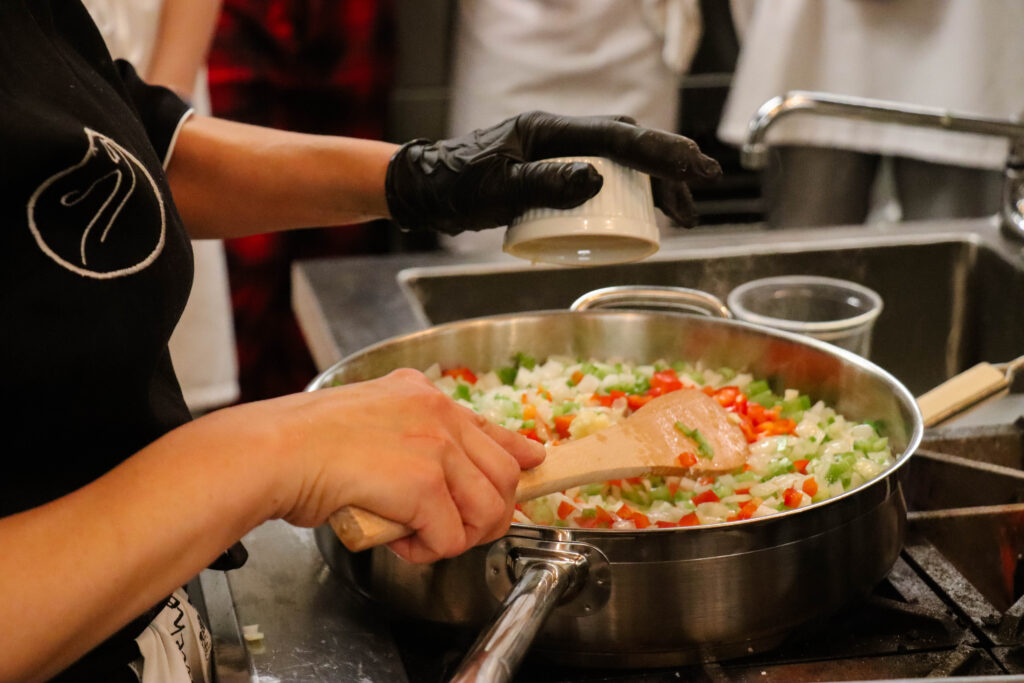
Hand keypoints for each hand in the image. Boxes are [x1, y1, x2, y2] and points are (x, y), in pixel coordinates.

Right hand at [269, 369, 544, 562]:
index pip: (491, 429)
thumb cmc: (304, 442)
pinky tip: (400, 541)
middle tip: (453, 531)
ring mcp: (435, 447)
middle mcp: (437, 415)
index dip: (516, 454)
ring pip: (488, 511)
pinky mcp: (424, 484)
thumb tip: (437, 473)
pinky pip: (451, 537)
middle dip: (486, 514)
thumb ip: (411, 436)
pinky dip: (427, 551)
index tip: (531, 463)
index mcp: (423, 397)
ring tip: (420, 538)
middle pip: (504, 476)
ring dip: (458, 537)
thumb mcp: (369, 420)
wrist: (273, 451)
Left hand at [385, 111, 721, 234]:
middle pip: (627, 144)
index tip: (695, 166)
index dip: (660, 151)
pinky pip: (602, 176)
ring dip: (653, 183)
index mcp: (548, 129)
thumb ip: (544, 182)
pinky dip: (628, 192)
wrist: (424, 191)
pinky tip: (642, 213)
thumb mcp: (498, 190)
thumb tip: (597, 178)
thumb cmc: (454, 187)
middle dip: (668, 165)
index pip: (616, 135)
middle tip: (700, 190)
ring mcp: (556, 153)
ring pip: (619, 160)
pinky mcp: (552, 172)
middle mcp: (557, 135)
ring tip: (680, 212)